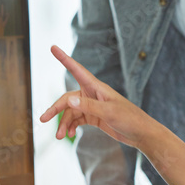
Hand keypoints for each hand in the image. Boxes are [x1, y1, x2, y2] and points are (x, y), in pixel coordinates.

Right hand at [39, 45, 164, 149]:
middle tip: (43, 119)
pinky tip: (69, 135)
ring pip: (71, 112)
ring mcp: (92, 106)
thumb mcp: (109, 112)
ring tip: (60, 136)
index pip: (76, 70)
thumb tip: (68, 101)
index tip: (52, 47)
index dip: (64, 59)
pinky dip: (71, 126)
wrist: (141, 134)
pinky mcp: (94, 117)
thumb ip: (89, 106)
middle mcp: (92, 94)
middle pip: (67, 99)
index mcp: (96, 87)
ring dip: (64, 123)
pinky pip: (77, 120)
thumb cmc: (129, 119)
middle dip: (55, 109)